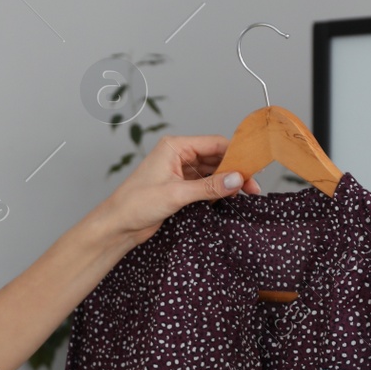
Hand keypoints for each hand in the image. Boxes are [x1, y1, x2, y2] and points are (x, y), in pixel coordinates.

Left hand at [98, 134, 262, 247]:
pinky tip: (227, 198)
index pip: (214, 144)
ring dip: (226, 182)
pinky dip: (216, 191)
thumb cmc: (135, 204)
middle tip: (252, 187)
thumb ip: (208, 187)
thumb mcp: (176, 194)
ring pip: (212, 172)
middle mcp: (178, 155)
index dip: (235, 154)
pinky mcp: (179, 187)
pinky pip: (204, 184)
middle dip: (234, 171)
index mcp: (175, 147)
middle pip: (216, 157)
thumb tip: (236, 180)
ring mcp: (179, 171)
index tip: (252, 168)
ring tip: (243, 194)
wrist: (118, 225)